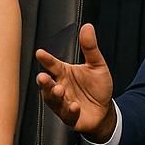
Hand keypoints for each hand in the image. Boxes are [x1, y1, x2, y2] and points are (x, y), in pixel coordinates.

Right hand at [35, 23, 114, 140]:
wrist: (105, 110)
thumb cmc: (97, 87)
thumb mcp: (97, 65)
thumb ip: (90, 48)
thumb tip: (88, 27)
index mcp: (64, 73)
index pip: (53, 65)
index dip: (46, 60)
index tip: (40, 53)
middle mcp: (60, 87)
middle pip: (48, 84)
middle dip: (44, 81)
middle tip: (42, 77)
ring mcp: (63, 103)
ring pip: (53, 100)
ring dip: (54, 95)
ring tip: (59, 90)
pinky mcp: (70, 117)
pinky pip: (67, 115)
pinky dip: (69, 110)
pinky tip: (74, 105)